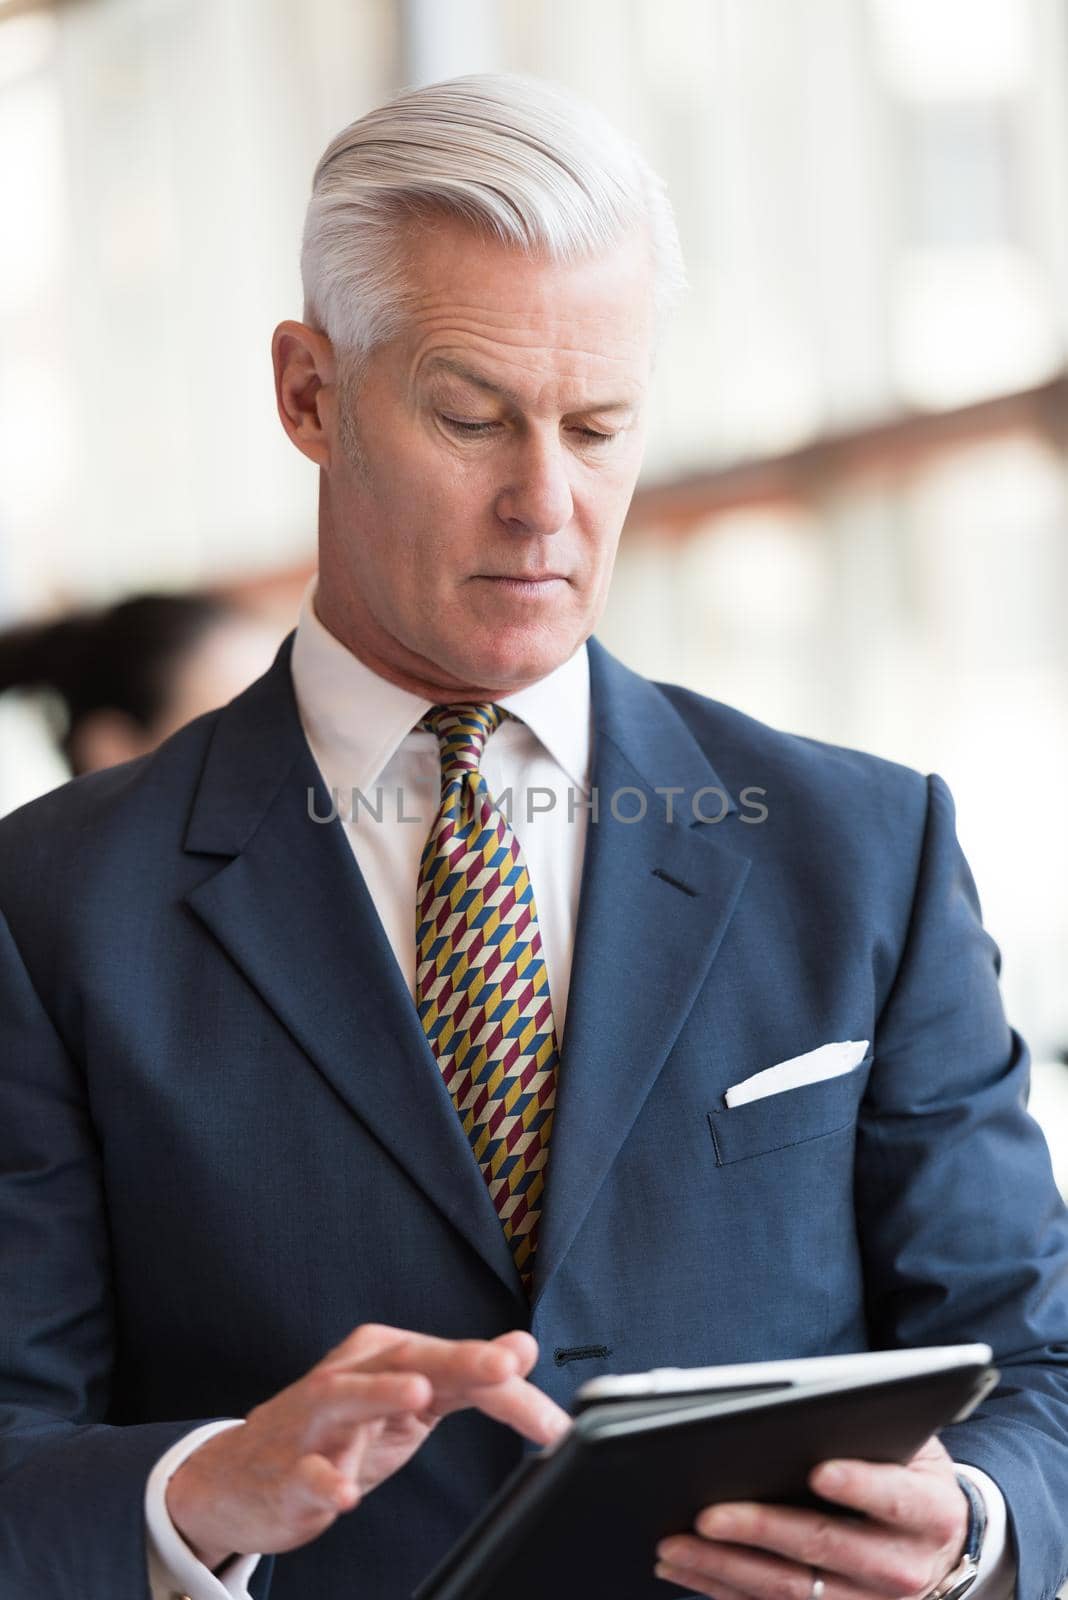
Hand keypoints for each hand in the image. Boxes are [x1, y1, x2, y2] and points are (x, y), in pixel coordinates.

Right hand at [166, 1322, 567, 1570]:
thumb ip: (465, 1378)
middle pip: (411, 1361)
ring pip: (346, 1396)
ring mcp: (313, 1419)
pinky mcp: (286, 1466)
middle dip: (459, 1361)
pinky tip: (345, 1494)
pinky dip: (325, 1479)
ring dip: (382, 1393)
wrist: (241, 1475)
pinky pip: (305, 1472)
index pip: (458, 1367)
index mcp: (388, 1357)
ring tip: (420, 1396)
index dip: (511, 1392)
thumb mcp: (409, 1404)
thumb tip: (522, 1348)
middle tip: (504, 1367)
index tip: (557, 1424)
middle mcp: (352, 1374)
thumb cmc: (338, 1435)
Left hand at [654, 1435, 968, 1598]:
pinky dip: (723, 1590)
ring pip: (792, 1592)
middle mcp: (905, 1567)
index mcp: (929, 1513)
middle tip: (707, 1514)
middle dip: (762, 1530)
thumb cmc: (908, 1476)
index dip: (859, 1486)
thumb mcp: (910, 1447)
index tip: (819, 1471)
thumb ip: (869, 1430)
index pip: (896, 1499)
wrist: (939, 1546)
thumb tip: (807, 1410)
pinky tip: (686, 1569)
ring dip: (725, 1569)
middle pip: (826, 1549)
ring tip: (675, 1545)